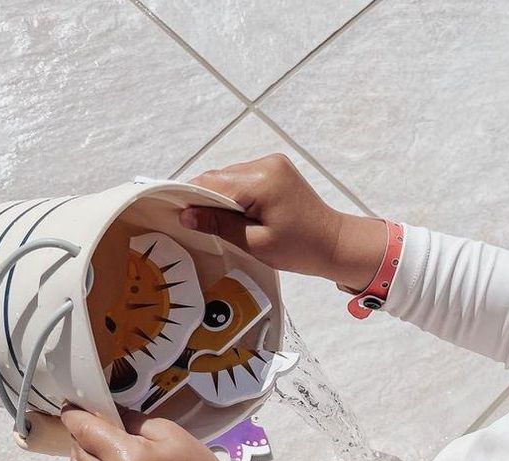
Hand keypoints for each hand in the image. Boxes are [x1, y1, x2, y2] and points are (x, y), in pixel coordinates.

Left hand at [61, 405, 237, 460]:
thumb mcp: (168, 432)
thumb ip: (131, 420)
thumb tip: (104, 413)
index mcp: (126, 457)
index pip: (84, 429)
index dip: (74, 414)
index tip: (72, 405)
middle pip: (78, 448)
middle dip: (84, 433)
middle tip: (100, 424)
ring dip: (83, 453)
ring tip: (103, 447)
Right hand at [180, 154, 386, 290]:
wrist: (334, 243)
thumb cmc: (300, 249)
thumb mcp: (256, 243)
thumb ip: (220, 225)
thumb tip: (186, 214)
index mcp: (262, 180)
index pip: (212, 183)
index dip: (190, 197)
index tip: (174, 214)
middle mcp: (266, 164)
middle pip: (219, 177)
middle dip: (204, 198)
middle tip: (193, 223)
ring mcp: (272, 163)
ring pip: (229, 177)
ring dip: (219, 197)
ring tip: (215, 222)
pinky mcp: (275, 169)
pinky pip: (243, 179)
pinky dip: (234, 195)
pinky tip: (234, 214)